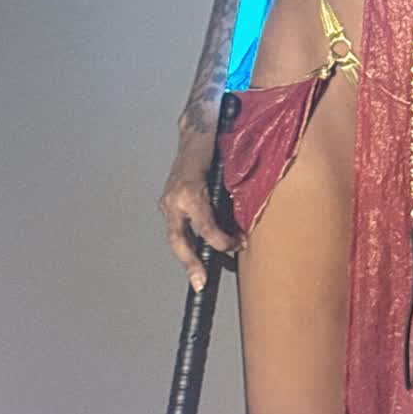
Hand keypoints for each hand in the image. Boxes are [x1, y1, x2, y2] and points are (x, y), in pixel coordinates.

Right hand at [158, 130, 243, 291]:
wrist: (198, 130)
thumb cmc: (217, 147)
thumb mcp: (228, 171)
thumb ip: (233, 197)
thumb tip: (244, 225)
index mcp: (190, 192)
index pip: (204, 227)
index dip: (221, 241)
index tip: (237, 244)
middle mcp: (175, 199)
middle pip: (179, 240)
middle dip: (190, 263)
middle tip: (200, 283)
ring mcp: (168, 201)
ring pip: (175, 237)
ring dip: (187, 257)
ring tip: (198, 276)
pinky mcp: (168, 202)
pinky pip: (178, 226)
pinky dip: (188, 240)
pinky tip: (198, 253)